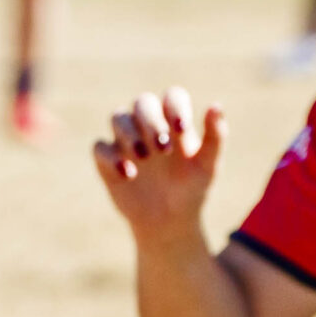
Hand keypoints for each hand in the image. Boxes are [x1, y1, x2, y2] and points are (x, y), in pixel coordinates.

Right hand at [94, 87, 227, 252]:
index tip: (181, 129)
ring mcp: (125, 140)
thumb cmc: (191, 187)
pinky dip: (111, 157)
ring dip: (129, 133)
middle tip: (163, 149)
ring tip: (143, 157)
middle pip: (142, 102)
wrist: (169, 219)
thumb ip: (215, 136)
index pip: (172, 97)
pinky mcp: (107, 159)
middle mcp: (147, 124)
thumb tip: (215, 106)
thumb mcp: (208, 166)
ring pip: (118, 117)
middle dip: (151, 121)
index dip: (175, 107)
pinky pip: (100, 147)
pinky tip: (128, 174)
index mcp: (174, 119)